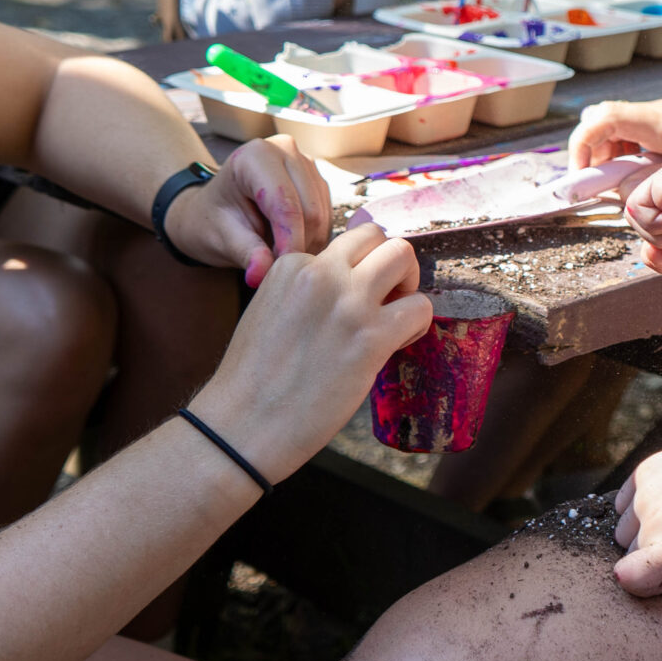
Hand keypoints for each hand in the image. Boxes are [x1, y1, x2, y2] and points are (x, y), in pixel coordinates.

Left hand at [162, 135, 333, 286]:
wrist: (216, 210)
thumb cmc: (214, 220)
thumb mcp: (222, 238)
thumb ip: (246, 253)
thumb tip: (260, 275)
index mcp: (255, 156)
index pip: (285, 203)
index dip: (289, 242)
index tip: (285, 271)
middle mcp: (286, 151)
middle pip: (310, 210)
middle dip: (298, 245)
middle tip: (279, 270)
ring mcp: (305, 164)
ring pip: (322, 215)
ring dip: (307, 244)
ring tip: (279, 258)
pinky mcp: (316, 180)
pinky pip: (326, 216)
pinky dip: (313, 238)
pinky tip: (290, 247)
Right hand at [187, 223, 430, 483]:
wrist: (242, 423)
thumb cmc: (253, 380)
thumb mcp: (270, 310)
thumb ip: (305, 290)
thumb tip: (348, 291)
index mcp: (291, 264)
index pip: (343, 245)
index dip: (356, 271)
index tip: (352, 302)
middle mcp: (320, 273)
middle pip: (376, 236)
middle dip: (388, 263)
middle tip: (386, 298)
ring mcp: (348, 303)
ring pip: (402, 256)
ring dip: (408, 283)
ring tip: (395, 317)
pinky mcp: (370, 338)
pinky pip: (419, 307)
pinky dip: (417, 322)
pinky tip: (398, 343)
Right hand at [571, 93, 661, 192]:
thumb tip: (621, 190)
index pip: (602, 119)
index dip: (581, 146)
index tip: (582, 179)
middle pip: (605, 123)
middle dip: (595, 158)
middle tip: (607, 192)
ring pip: (622, 131)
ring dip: (615, 160)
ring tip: (631, 191)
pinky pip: (643, 135)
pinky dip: (635, 157)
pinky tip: (651, 180)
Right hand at [613, 403, 661, 638]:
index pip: (628, 580)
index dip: (646, 587)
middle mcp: (654, 518)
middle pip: (629, 556)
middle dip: (651, 560)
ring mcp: (646, 492)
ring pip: (624, 530)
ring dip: (644, 534)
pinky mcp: (644, 470)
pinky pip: (624, 502)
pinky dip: (639, 508)